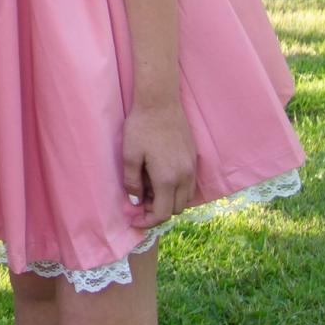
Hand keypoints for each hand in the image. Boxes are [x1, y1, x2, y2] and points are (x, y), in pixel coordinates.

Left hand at [123, 98, 196, 226]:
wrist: (160, 103)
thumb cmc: (141, 128)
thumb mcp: (129, 156)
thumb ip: (132, 182)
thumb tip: (136, 201)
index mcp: (168, 179)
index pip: (163, 213)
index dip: (148, 221)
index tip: (134, 220)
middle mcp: (185, 177)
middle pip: (176, 209)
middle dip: (158, 211)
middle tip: (140, 200)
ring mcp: (192, 168)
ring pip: (186, 198)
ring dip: (169, 200)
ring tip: (148, 187)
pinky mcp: (194, 159)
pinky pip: (189, 184)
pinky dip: (177, 189)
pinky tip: (160, 176)